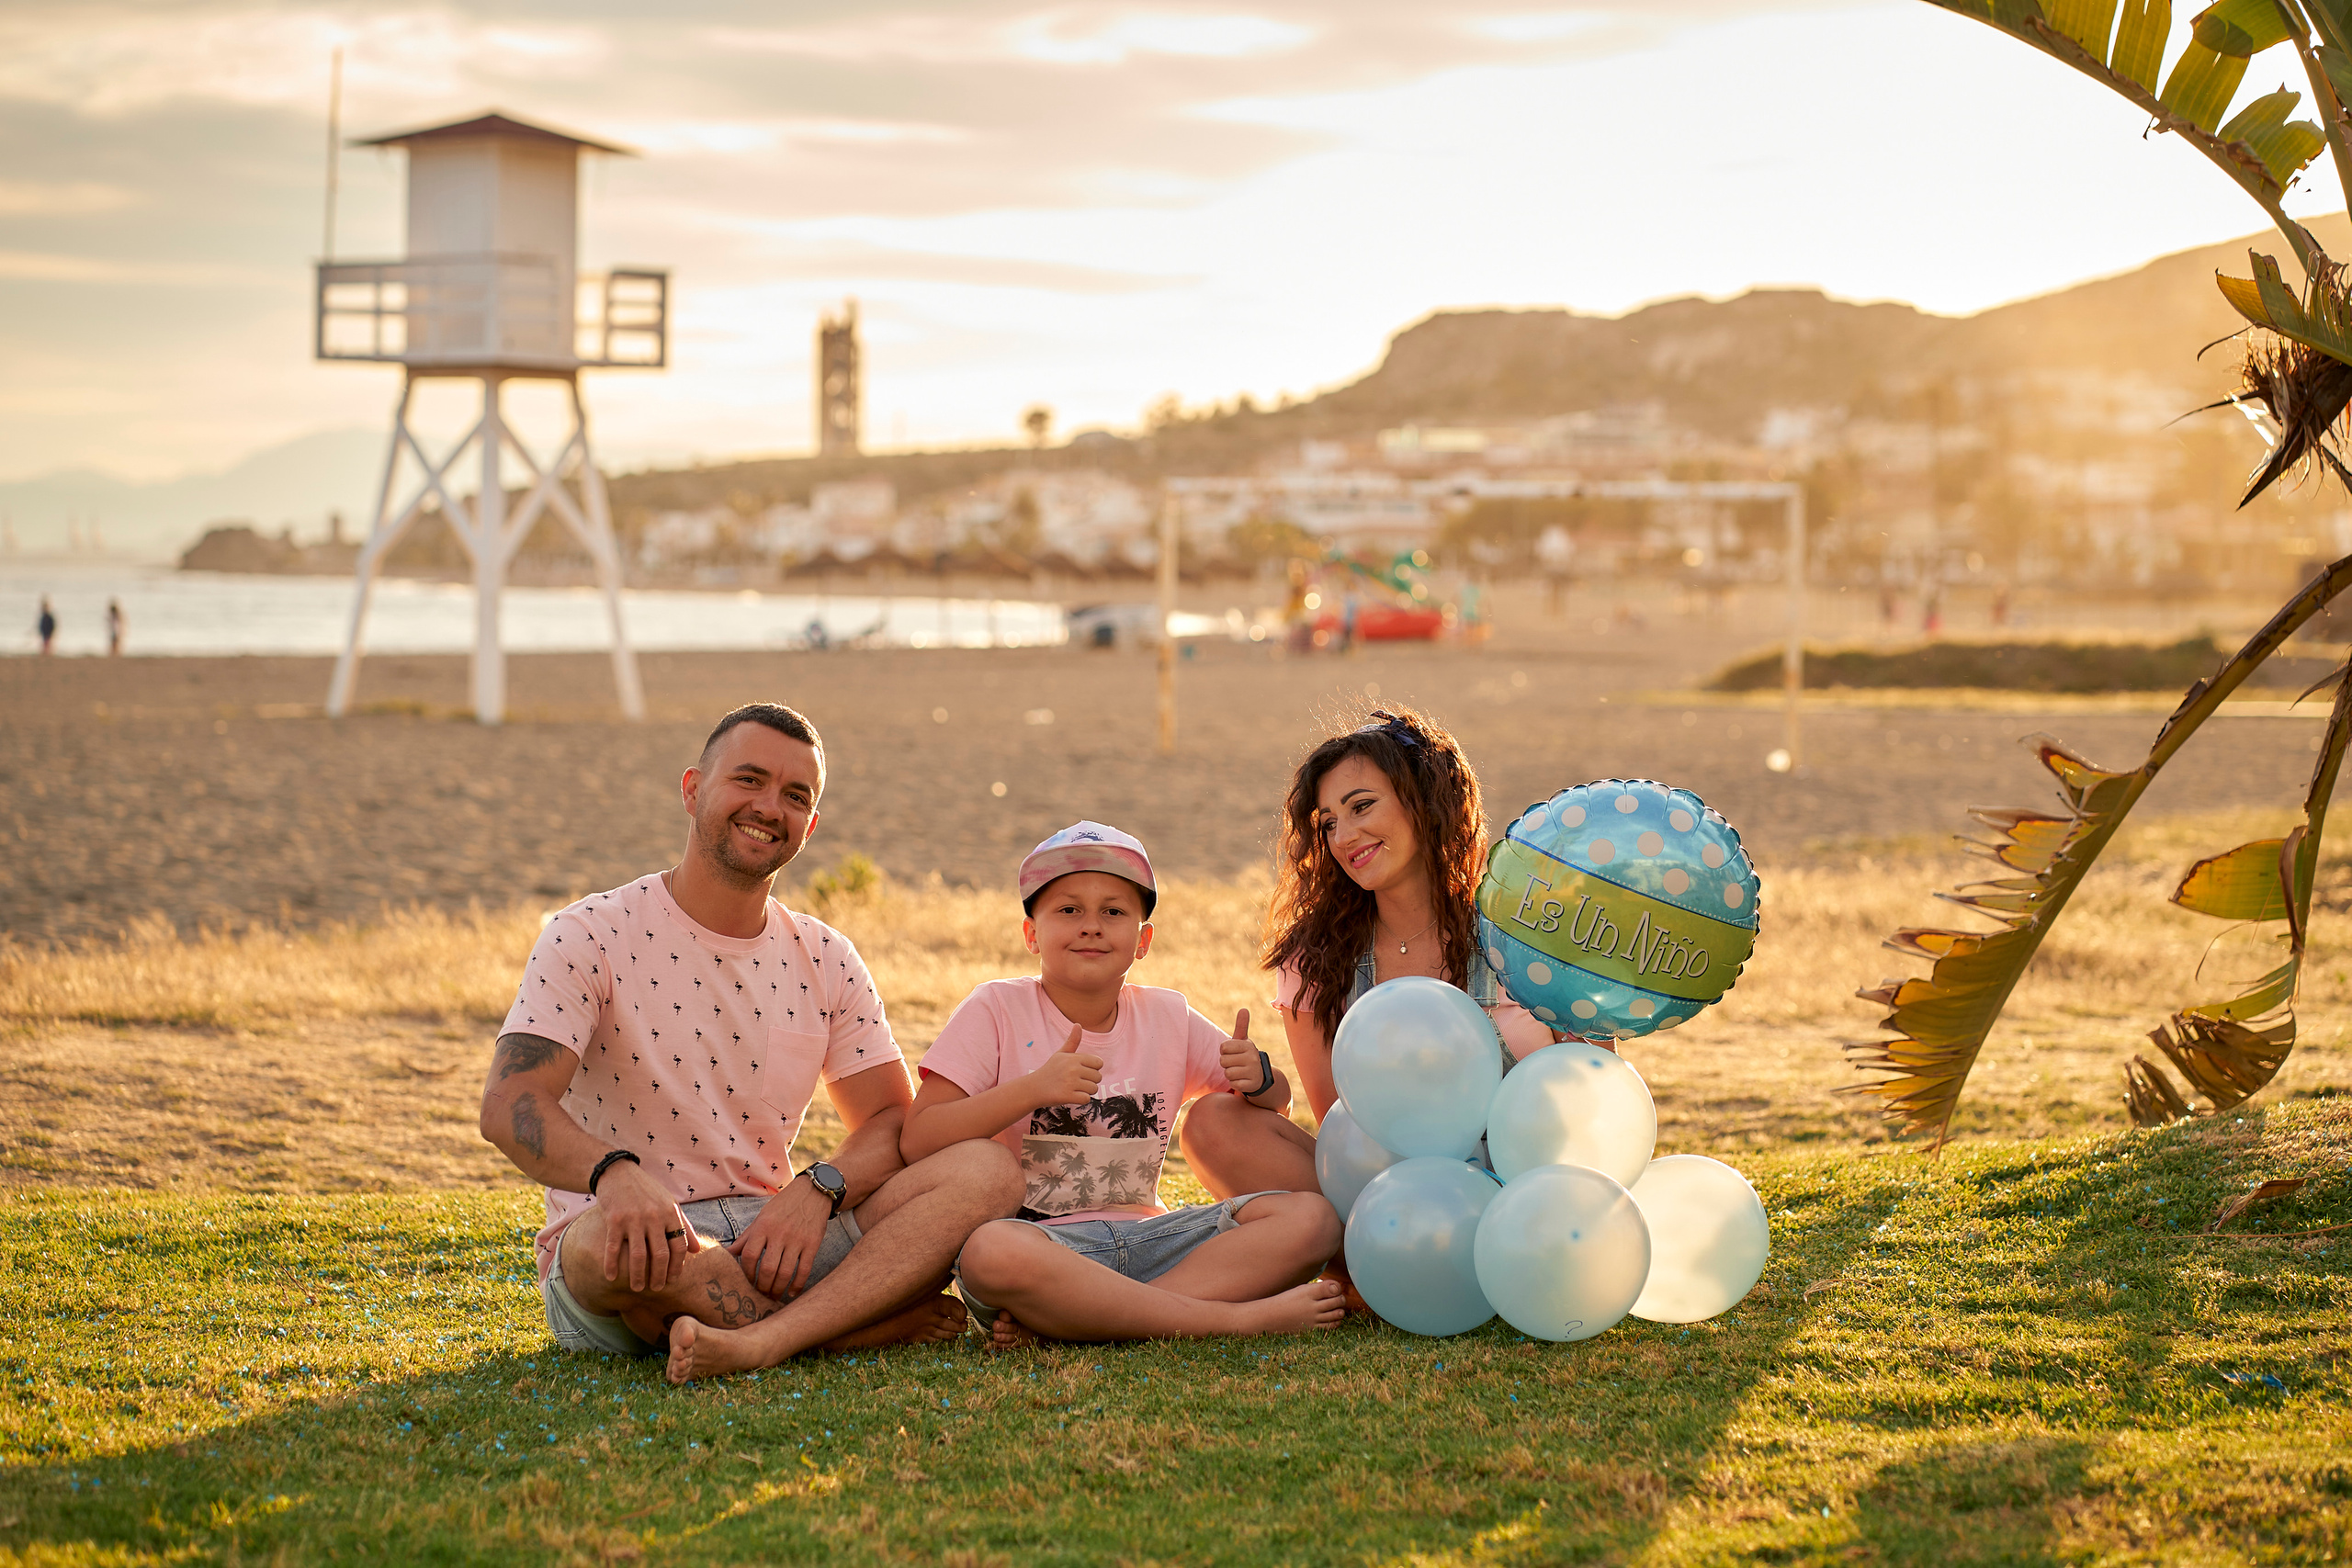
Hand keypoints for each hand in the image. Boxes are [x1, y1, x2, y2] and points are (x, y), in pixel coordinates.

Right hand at [597, 1160, 699, 1293]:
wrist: (619, 1173)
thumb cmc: (647, 1191)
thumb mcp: (670, 1204)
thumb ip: (684, 1226)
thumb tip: (696, 1251)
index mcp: (671, 1213)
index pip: (679, 1246)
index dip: (677, 1266)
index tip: (673, 1280)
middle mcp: (654, 1217)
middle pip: (660, 1254)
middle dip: (659, 1276)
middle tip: (656, 1289)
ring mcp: (634, 1219)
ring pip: (638, 1255)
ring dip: (637, 1276)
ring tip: (637, 1288)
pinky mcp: (614, 1219)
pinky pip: (613, 1247)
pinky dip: (611, 1265)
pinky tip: (611, 1277)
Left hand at [730, 1176, 833, 1297]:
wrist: (813, 1192)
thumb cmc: (783, 1206)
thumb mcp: (761, 1218)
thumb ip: (746, 1238)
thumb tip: (725, 1253)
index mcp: (763, 1226)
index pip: (749, 1256)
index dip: (746, 1273)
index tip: (747, 1282)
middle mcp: (779, 1234)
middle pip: (767, 1268)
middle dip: (762, 1286)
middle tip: (761, 1294)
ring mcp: (797, 1240)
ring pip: (785, 1273)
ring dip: (778, 1289)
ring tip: (774, 1296)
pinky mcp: (813, 1244)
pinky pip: (804, 1270)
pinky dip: (797, 1285)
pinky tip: (792, 1292)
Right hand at [1026, 1024, 1102, 1105]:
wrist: (1033, 1088)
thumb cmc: (1050, 1070)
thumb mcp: (1060, 1054)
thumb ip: (1072, 1041)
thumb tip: (1078, 1024)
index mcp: (1074, 1058)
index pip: (1099, 1063)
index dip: (1092, 1068)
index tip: (1081, 1071)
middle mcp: (1073, 1069)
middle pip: (1098, 1077)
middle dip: (1089, 1081)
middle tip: (1075, 1081)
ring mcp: (1070, 1083)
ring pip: (1094, 1089)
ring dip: (1085, 1091)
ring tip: (1072, 1088)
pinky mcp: (1067, 1096)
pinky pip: (1086, 1099)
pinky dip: (1080, 1099)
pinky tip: (1070, 1096)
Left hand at [1220, 1008, 1266, 1094]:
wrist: (1260, 1076)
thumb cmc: (1246, 1056)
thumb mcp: (1243, 1041)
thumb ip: (1241, 1026)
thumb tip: (1244, 1009)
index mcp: (1248, 1045)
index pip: (1223, 1047)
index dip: (1225, 1052)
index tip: (1233, 1053)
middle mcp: (1252, 1057)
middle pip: (1223, 1061)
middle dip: (1226, 1064)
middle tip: (1236, 1064)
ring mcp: (1253, 1071)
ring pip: (1227, 1073)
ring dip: (1230, 1074)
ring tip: (1239, 1072)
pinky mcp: (1251, 1084)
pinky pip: (1233, 1084)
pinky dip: (1235, 1083)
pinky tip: (1242, 1080)